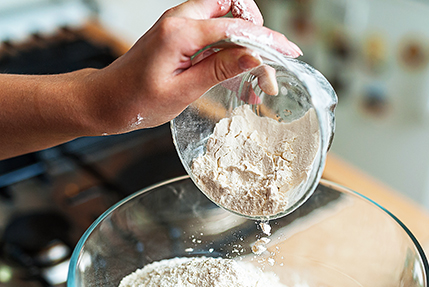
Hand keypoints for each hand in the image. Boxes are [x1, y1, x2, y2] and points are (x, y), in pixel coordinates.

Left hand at [0, 0, 298, 158]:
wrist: (106, 100)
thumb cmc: (136, 100)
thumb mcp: (182, 91)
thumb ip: (220, 69)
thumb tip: (253, 55)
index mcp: (180, 31)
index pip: (236, 27)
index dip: (267, 40)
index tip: (289, 51)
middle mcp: (181, 19)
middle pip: (234, 10)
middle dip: (258, 36)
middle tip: (270, 69)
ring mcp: (180, 24)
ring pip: (227, 21)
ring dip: (247, 46)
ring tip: (258, 84)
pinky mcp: (181, 35)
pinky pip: (215, 34)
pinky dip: (232, 52)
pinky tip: (241, 82)